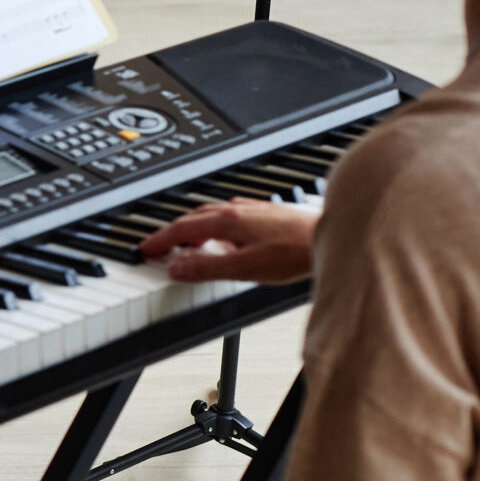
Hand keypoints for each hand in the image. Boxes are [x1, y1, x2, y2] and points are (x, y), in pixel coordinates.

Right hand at [138, 200, 317, 284]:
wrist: (333, 238)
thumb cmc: (295, 253)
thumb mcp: (244, 269)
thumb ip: (206, 268)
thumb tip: (175, 267)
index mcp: (227, 221)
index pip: (181, 228)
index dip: (160, 239)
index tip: (146, 249)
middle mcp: (238, 211)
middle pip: (194, 218)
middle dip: (173, 232)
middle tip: (161, 248)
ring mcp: (254, 211)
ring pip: (213, 215)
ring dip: (194, 228)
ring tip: (189, 244)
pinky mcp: (268, 216)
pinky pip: (231, 217)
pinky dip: (216, 226)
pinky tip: (227, 237)